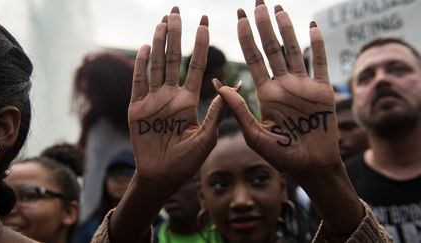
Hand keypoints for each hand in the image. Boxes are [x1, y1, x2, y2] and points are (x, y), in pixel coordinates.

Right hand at [128, 8, 224, 186]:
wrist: (162, 176)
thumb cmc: (187, 162)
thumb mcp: (206, 138)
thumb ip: (216, 113)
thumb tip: (231, 88)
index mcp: (189, 100)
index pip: (197, 66)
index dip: (200, 45)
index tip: (204, 23)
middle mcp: (172, 95)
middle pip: (174, 59)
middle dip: (176, 35)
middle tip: (177, 11)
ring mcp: (153, 100)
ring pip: (156, 65)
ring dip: (159, 43)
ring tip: (162, 22)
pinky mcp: (136, 108)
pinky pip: (138, 82)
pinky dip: (140, 65)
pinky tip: (145, 48)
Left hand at [216, 2, 338, 173]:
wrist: (311, 166)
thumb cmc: (282, 156)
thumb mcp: (255, 135)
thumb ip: (238, 110)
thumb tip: (218, 84)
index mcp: (265, 93)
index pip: (254, 59)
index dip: (246, 38)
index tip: (239, 17)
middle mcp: (283, 85)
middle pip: (272, 49)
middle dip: (264, 26)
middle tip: (258, 3)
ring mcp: (303, 86)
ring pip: (294, 51)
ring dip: (287, 30)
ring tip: (279, 9)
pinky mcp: (323, 91)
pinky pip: (320, 63)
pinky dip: (318, 45)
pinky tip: (313, 26)